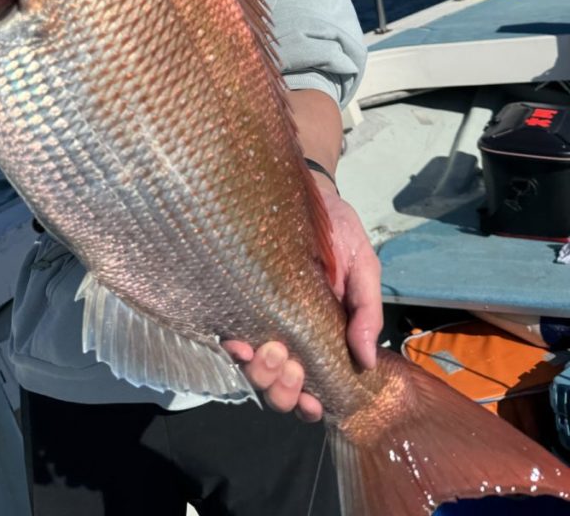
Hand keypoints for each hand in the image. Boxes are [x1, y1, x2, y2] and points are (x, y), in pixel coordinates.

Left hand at [223, 186, 381, 420]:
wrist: (306, 192)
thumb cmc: (337, 231)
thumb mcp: (362, 265)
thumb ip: (366, 310)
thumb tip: (367, 361)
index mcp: (323, 335)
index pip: (313, 386)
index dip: (308, 404)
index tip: (311, 401)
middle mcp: (289, 335)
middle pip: (278, 387)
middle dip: (283, 389)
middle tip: (291, 363)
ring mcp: (261, 320)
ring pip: (253, 370)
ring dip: (260, 373)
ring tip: (269, 350)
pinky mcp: (237, 301)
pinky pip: (229, 337)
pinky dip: (233, 348)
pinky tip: (237, 341)